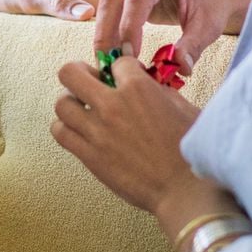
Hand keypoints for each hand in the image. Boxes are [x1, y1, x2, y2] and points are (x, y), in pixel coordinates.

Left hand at [50, 57, 204, 213]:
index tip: (124, 78)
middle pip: (70, 73)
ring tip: (82, 108)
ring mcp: (97, 130)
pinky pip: (60, 133)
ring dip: (70, 103)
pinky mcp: (89, 155)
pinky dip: (65, 128)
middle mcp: (112, 105)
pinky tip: (77, 130)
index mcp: (139, 88)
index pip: (116, 62)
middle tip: (90, 82)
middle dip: (80, 73)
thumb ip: (160, 91)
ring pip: (61, 104)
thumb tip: (146, 84)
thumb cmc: (190, 150)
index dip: (121, 69)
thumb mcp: (183, 107)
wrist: (184, 189)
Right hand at [93, 0, 251, 67]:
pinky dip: (107, 30)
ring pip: (107, 3)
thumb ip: (192, 47)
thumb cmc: (212, 6)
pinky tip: (110, 52)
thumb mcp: (207, 28)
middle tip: (107, 62)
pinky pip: (110, 8)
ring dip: (103, 33)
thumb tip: (179, 68)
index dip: (130, 26)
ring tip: (105, 61)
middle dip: (108, 32)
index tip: (130, 55)